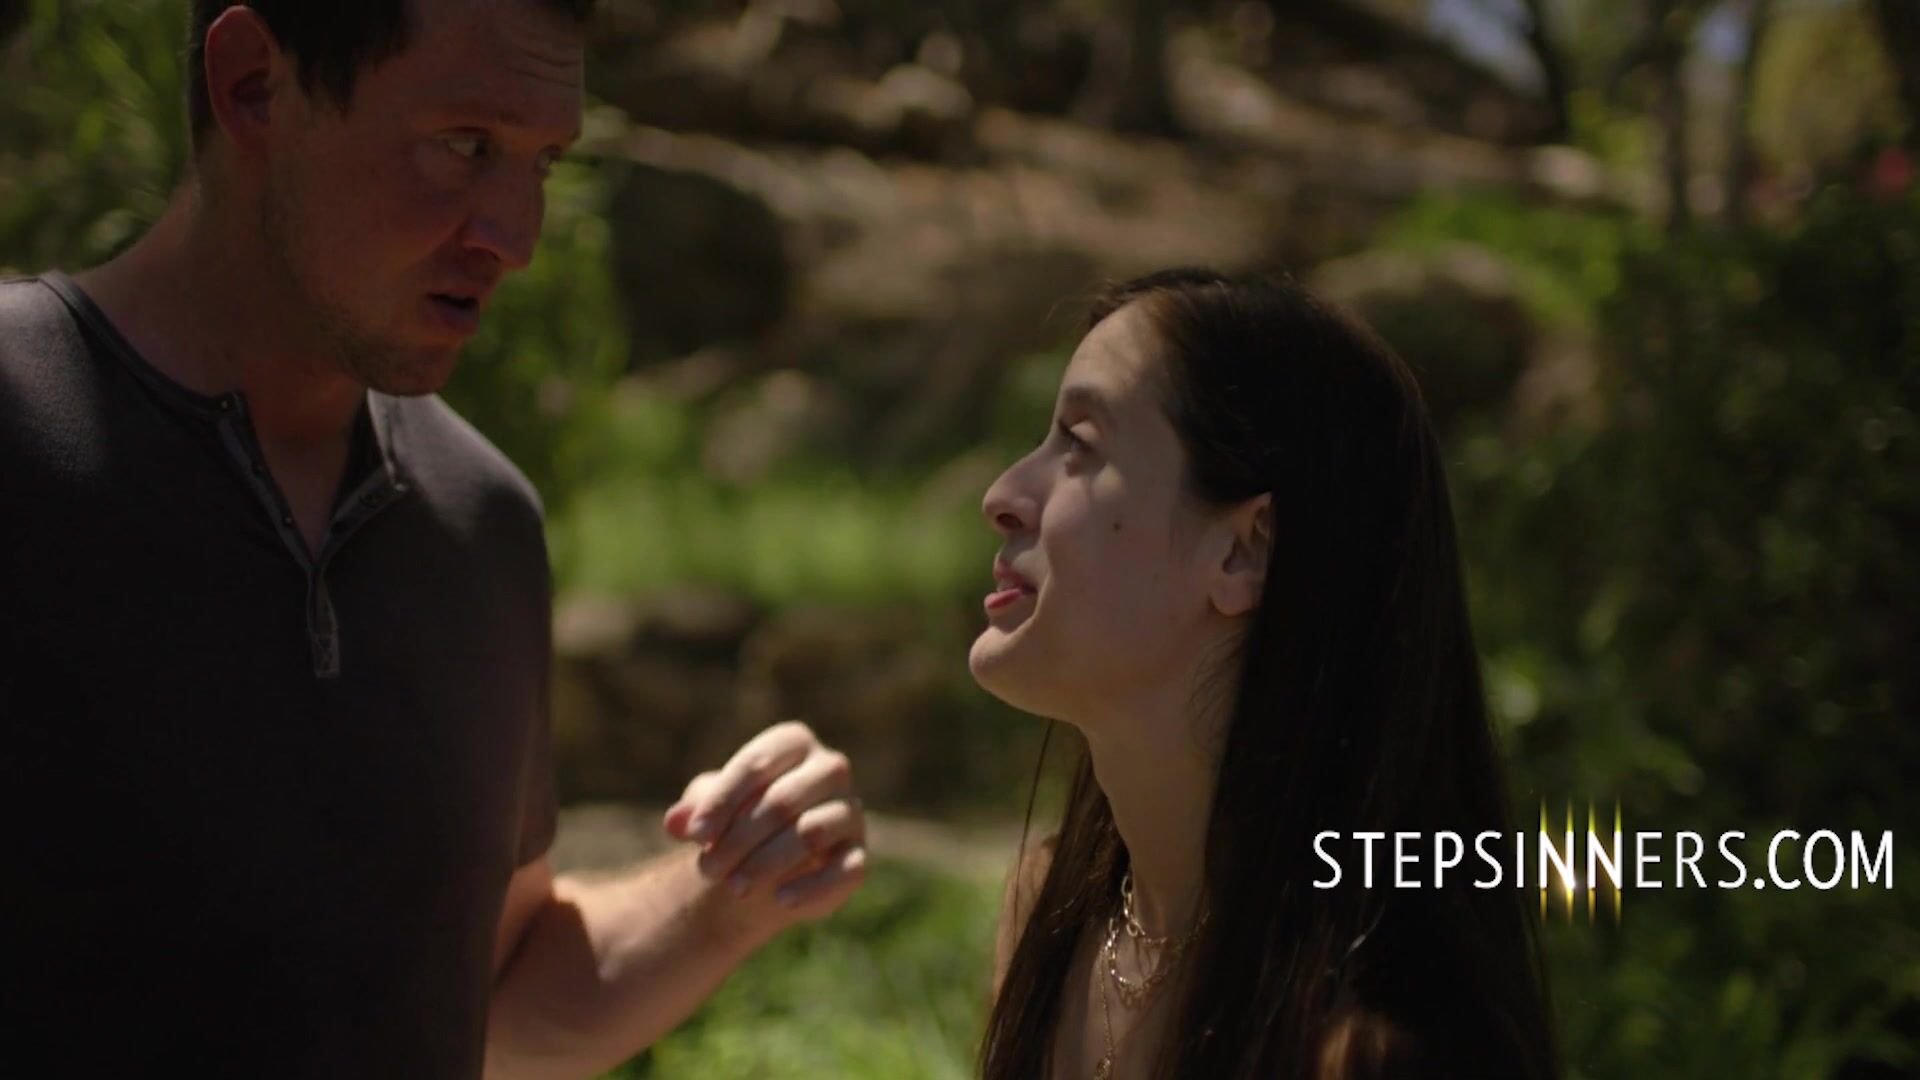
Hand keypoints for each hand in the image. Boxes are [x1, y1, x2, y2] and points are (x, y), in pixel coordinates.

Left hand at [661, 721, 867, 936]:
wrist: (765, 863)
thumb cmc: (736, 821)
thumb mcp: (709, 811)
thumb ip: (693, 811)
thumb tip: (676, 822)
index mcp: (795, 742)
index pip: (758, 763)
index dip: (723, 800)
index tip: (694, 835)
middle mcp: (830, 769)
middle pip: (784, 800)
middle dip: (740, 838)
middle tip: (707, 870)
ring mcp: (849, 812)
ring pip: (812, 833)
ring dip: (767, 863)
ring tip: (733, 888)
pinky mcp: (857, 855)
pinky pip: (844, 870)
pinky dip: (810, 887)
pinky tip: (779, 902)